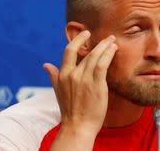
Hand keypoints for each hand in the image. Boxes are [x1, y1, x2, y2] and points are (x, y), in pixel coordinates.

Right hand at [43, 31, 117, 147]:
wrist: (78, 126)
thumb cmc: (70, 111)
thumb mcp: (58, 91)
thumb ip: (53, 76)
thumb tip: (46, 65)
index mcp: (63, 75)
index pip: (69, 51)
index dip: (78, 40)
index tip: (86, 33)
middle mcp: (73, 74)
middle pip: (87, 53)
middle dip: (99, 43)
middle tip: (108, 37)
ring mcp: (85, 79)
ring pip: (96, 56)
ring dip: (106, 46)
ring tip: (113, 41)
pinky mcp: (97, 84)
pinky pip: (103, 64)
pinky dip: (109, 54)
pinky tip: (114, 50)